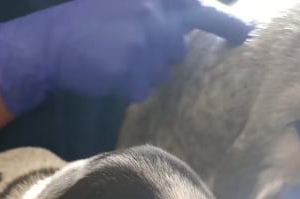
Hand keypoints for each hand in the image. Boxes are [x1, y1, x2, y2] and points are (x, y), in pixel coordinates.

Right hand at [0, 0, 252, 114]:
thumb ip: (153, 10)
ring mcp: (145, 42)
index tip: (248, 30)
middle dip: (167, 50)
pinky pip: (143, 89)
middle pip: (179, 45)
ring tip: (114, 58)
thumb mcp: (121, 2)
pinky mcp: (133, 68)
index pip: (200, 8)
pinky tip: (110, 74)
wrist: (51, 42)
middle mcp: (155, 13)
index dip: (226, 20)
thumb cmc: (84, 20)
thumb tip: (183, 31)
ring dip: (142, 70)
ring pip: (160, 71)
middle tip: (186, 41)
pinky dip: (128, 87)